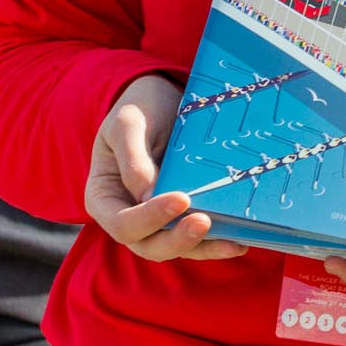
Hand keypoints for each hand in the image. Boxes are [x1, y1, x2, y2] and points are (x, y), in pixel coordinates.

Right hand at [84, 74, 246, 261]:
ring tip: (233, 242)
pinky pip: (197, 237)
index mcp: (104, 198)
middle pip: (148, 245)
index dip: (148, 219)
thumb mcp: (129, 123)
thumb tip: (148, 195)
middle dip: (177, 239)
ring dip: (204, 248)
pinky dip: (217, 242)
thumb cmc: (140, 108)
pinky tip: (240, 241)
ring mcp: (157, 219)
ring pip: (176, 246)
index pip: (122, 223)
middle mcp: (129, 216)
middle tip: (204, 222)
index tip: (180, 199)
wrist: (163, 98)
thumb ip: (134, 158)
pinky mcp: (184, 214)